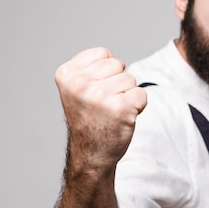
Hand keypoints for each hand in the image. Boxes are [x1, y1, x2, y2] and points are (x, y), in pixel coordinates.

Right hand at [55, 47, 146, 171]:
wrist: (91, 154)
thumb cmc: (89, 118)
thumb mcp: (77, 88)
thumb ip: (90, 68)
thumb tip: (112, 57)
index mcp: (67, 74)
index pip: (104, 53)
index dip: (106, 72)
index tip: (94, 92)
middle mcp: (80, 84)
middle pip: (118, 64)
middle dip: (117, 82)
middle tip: (104, 104)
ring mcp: (100, 96)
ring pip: (131, 79)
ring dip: (127, 95)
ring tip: (112, 111)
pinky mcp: (120, 108)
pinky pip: (142, 94)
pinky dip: (138, 105)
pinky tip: (123, 117)